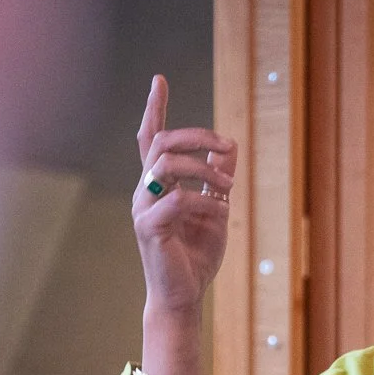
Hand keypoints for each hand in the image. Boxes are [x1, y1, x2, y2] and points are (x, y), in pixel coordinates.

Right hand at [132, 74, 237, 314]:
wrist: (184, 296)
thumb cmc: (196, 256)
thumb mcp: (216, 209)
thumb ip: (218, 179)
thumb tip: (230, 148)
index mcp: (158, 184)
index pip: (151, 138)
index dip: (155, 108)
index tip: (159, 79)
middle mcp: (145, 190)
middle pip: (161, 141)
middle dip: (197, 135)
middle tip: (226, 146)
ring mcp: (143, 207)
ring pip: (166, 163)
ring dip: (204, 168)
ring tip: (230, 186)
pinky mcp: (149, 226)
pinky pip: (176, 198)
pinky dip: (204, 200)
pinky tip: (220, 211)